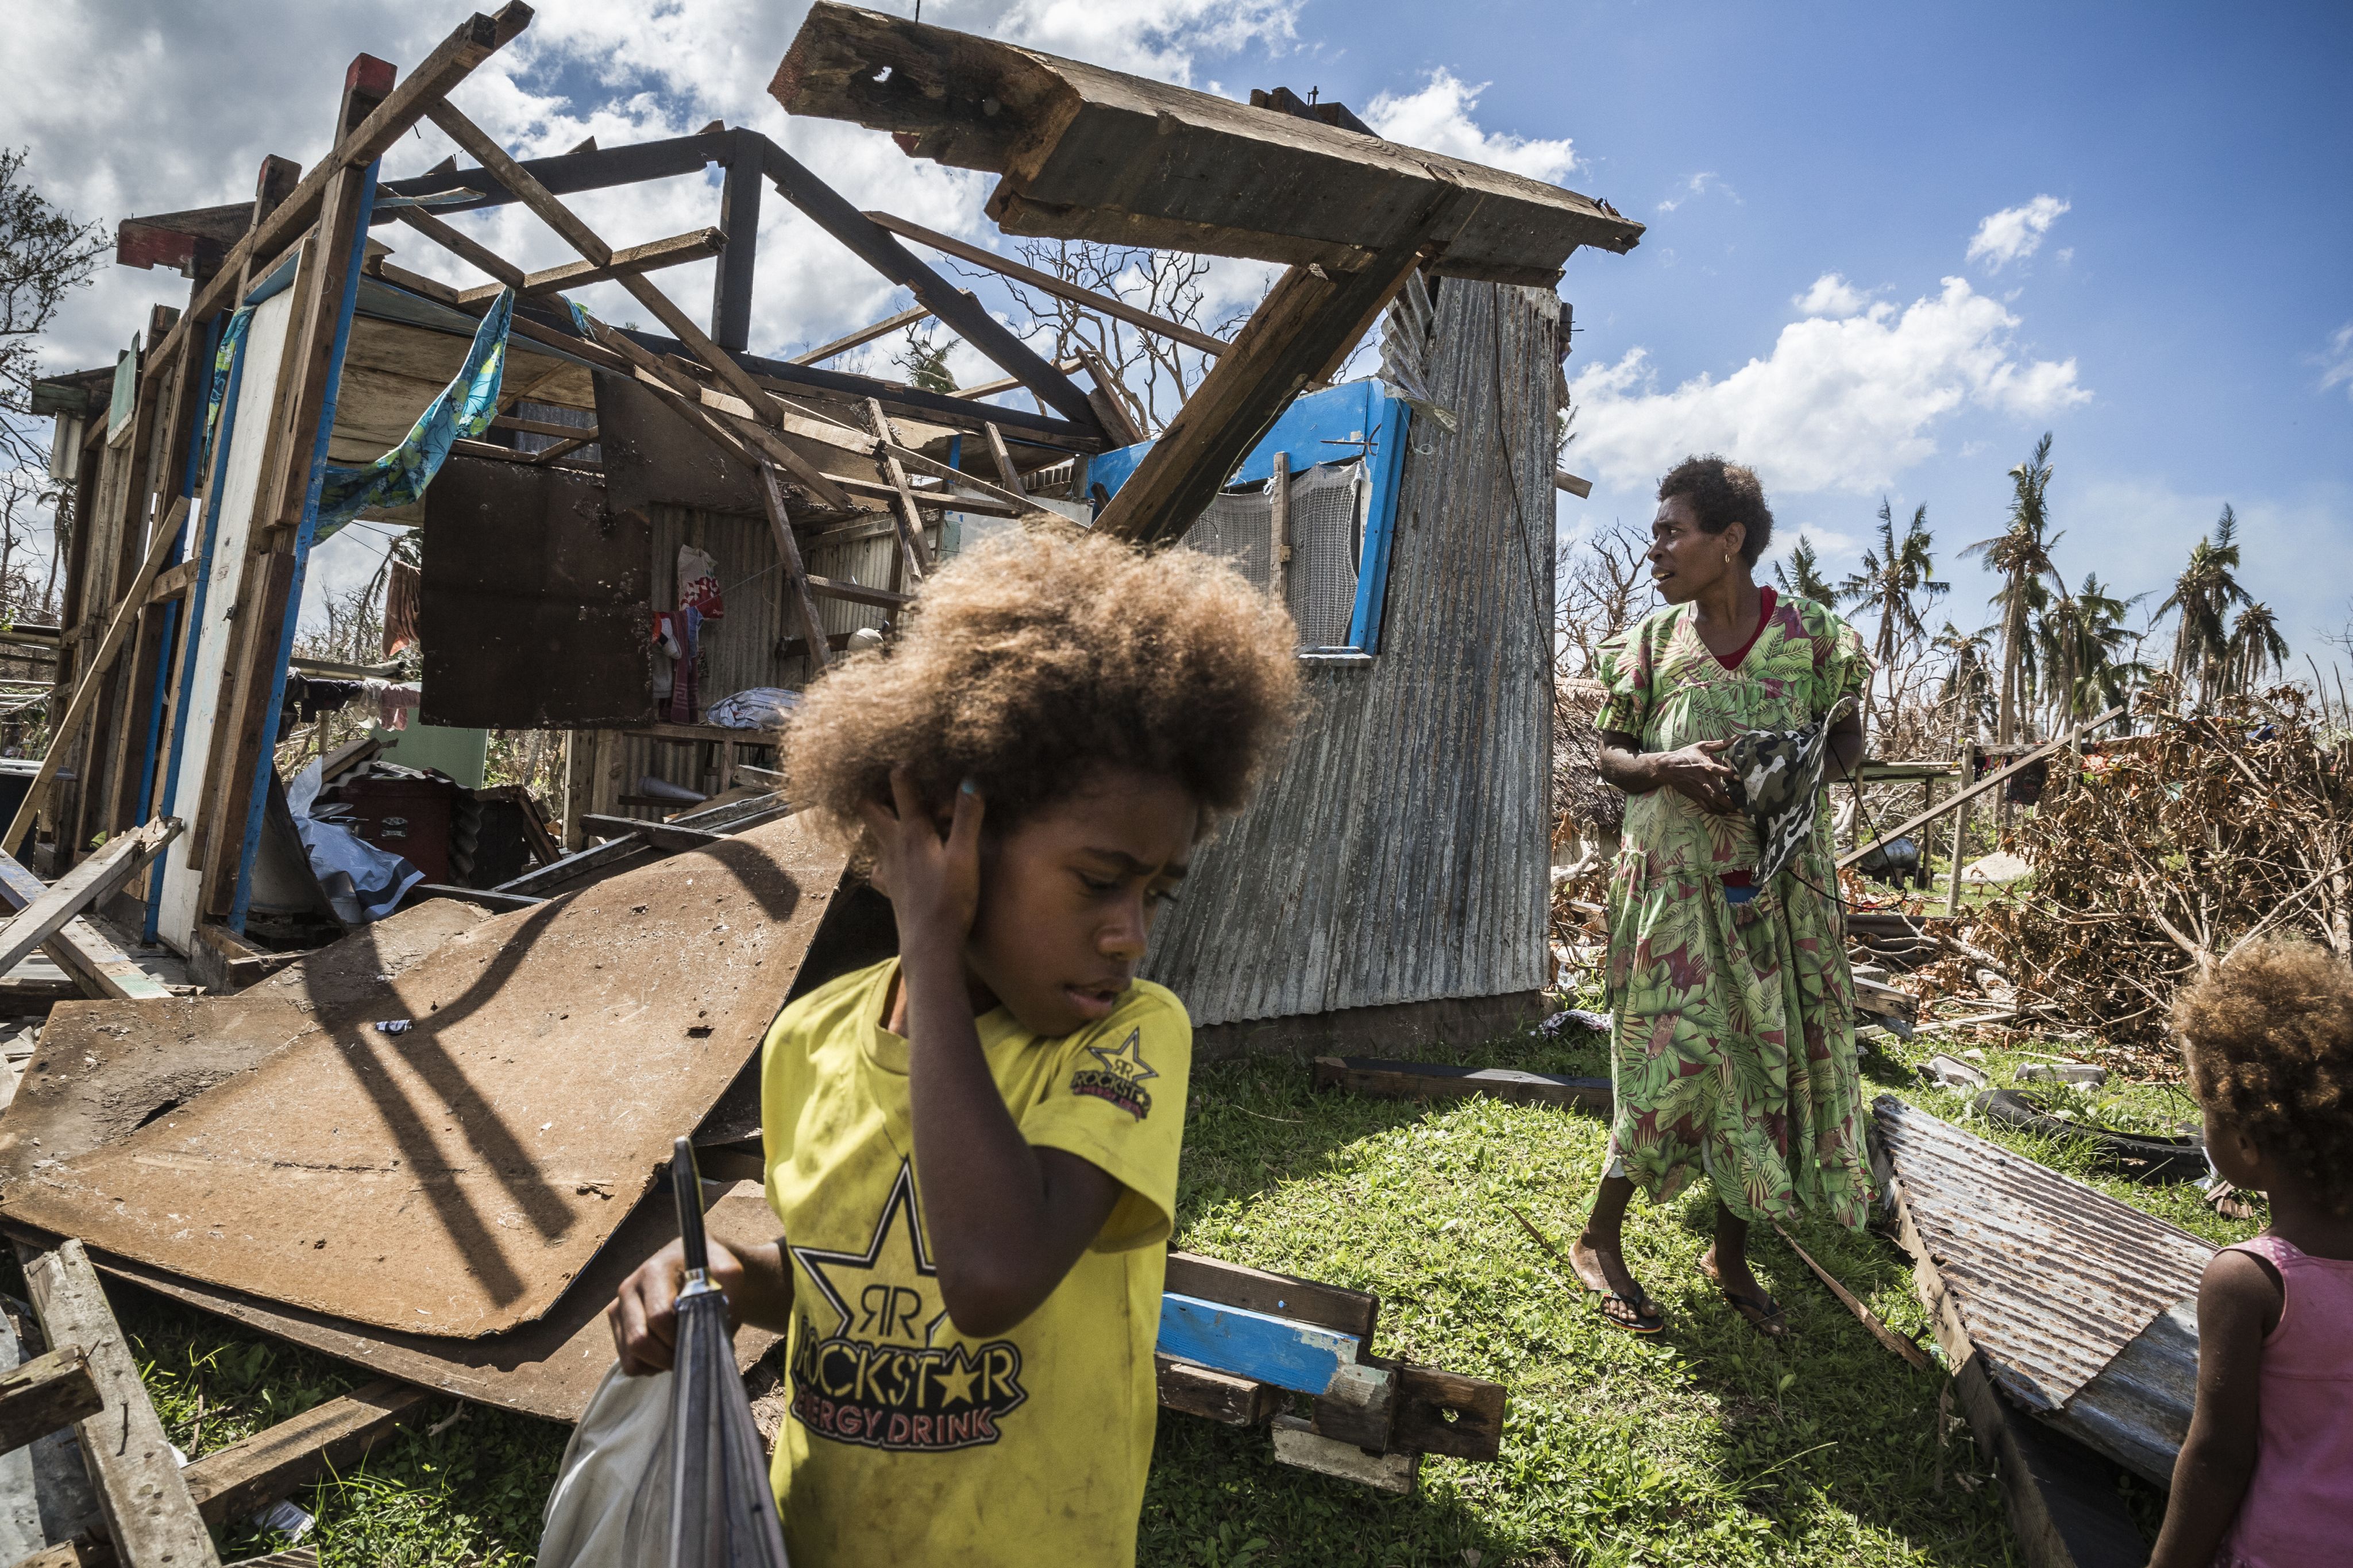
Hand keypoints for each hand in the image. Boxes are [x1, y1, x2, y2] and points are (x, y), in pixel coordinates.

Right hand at [607, 1234, 746, 1374]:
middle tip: (692, 1353)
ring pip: (631, 1356)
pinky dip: (650, 1366)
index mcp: (654, 1272)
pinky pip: (628, 1362)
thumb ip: (729, 1295)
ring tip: (681, 1350)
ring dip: (659, 1363)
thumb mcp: (727, 1273)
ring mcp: (618, 1307)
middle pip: (640, 1341)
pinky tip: (667, 1350)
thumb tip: (720, 1328)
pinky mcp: (617, 1324)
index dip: (681, 1337)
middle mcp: (629, 1288)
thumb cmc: (710, 1270)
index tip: (701, 1339)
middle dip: (669, 1356)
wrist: (693, 1262)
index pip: (659, 1317)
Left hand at [859, 767, 984, 955]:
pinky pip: (879, 867)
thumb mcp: (965, 855)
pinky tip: (896, 862)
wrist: (930, 945)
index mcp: (911, 832)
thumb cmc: (950, 900)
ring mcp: (888, 868)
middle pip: (868, 809)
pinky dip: (885, 858)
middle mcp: (892, 845)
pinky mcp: (890, 888)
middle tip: (886, 783)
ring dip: (881, 821)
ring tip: (894, 814)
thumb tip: (970, 779)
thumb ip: (968, 817)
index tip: (911, 756)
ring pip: (873, 835)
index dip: (904, 767)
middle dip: (873, 792)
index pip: (901, 786)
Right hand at [1652, 739, 1738, 813]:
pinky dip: (1717, 812)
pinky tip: (1725, 812)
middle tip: (1743, 804)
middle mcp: (1702, 780)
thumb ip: (1720, 743)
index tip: (1740, 779)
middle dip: (1730, 801)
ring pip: (1713, 804)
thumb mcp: (1702, 746)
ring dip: (1726, 809)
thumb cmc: (1686, 755)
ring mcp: (1698, 791)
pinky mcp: (1695, 797)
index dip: (1729, 775)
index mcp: (1704, 766)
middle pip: (1717, 794)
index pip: (1718, 771)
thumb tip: (1737, 737)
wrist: (1667, 768)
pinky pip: (1707, 808)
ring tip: (1737, 811)